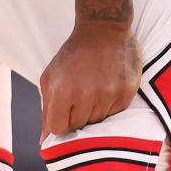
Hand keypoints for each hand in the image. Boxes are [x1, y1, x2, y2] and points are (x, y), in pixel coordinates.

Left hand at [39, 22, 140, 137]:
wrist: (103, 29)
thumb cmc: (72, 55)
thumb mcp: (50, 77)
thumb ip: (47, 110)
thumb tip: (43, 141)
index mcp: (63, 90)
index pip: (59, 129)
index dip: (59, 123)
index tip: (62, 113)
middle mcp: (86, 95)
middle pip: (79, 126)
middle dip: (76, 115)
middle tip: (78, 94)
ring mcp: (109, 94)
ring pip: (98, 122)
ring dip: (93, 110)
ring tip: (93, 87)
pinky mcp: (126, 92)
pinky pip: (116, 114)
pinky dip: (109, 105)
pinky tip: (106, 86)